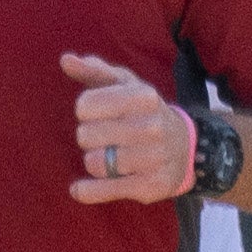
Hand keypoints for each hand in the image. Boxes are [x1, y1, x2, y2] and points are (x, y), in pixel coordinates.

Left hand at [62, 51, 193, 203]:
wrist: (185, 147)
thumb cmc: (143, 111)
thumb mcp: (124, 85)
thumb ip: (94, 71)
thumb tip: (66, 60)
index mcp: (143, 97)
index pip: (85, 105)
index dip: (85, 111)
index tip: (96, 113)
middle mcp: (152, 126)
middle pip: (87, 136)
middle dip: (88, 138)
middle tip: (103, 137)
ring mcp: (153, 158)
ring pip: (95, 163)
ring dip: (93, 162)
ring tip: (106, 157)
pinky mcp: (151, 186)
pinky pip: (105, 190)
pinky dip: (87, 191)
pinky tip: (78, 189)